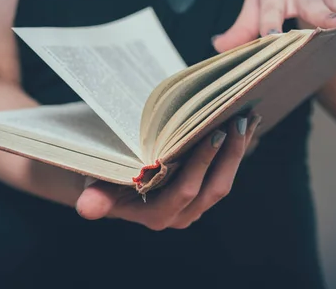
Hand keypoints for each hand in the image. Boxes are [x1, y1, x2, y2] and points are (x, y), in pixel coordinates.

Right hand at [75, 114, 261, 229]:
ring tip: (247, 119)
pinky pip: (224, 174)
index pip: (186, 190)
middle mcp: (180, 215)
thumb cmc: (101, 178)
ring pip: (224, 182)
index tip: (214, 133)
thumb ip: (97, 197)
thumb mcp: (95, 183)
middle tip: (238, 120)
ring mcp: (194, 206)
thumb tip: (88, 209)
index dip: (203, 163)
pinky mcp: (202, 193)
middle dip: (230, 154)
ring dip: (238, 152)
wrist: (109, 183)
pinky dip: (235, 152)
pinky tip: (245, 128)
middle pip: (214, 188)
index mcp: (157, 215)